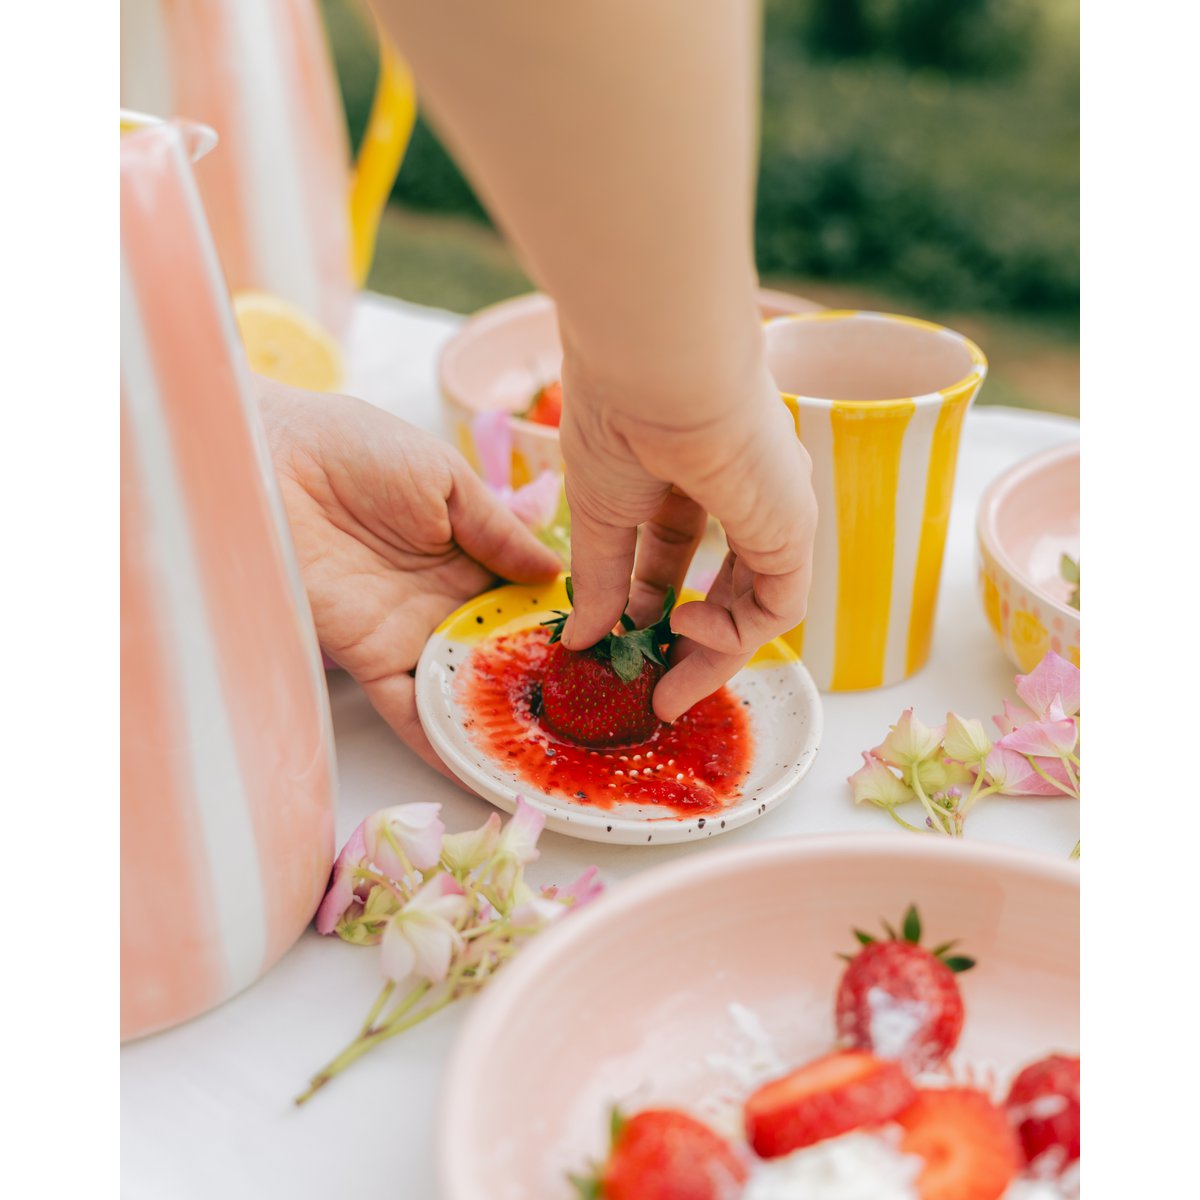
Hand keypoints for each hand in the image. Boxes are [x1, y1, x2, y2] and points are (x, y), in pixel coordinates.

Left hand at [258, 380, 560, 771]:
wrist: (268, 461)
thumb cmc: (354, 449)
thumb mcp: (444, 476)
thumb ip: (498, 529)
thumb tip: (557, 571)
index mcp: (468, 552)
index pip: (526, 599)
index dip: (563, 625)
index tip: (609, 652)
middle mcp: (443, 600)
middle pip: (502, 653)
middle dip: (543, 685)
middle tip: (598, 721)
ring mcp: (408, 634)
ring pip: (463, 692)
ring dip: (501, 724)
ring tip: (553, 758)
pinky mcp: (368, 660)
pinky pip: (410, 711)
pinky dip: (443, 742)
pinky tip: (484, 770)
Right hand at [558, 354, 817, 722]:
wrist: (659, 370)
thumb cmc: (621, 416)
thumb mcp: (599, 511)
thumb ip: (600, 578)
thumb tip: (582, 637)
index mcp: (691, 471)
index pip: (677, 551)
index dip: (647, 602)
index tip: (616, 642)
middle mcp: (742, 491)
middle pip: (724, 587)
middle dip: (688, 644)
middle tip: (656, 692)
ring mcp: (773, 509)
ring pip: (756, 605)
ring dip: (714, 655)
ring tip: (669, 688)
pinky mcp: (793, 527)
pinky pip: (778, 605)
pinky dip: (735, 635)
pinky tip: (685, 626)